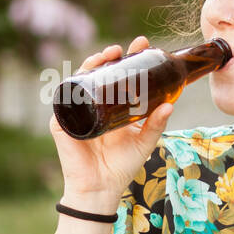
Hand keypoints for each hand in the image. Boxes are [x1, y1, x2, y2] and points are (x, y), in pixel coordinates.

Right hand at [50, 36, 174, 208]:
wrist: (101, 189)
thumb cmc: (122, 166)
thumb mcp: (144, 141)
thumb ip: (156, 124)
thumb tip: (170, 105)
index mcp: (112, 106)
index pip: (119, 75)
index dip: (129, 59)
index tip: (142, 44)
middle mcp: (93, 105)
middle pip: (99, 72)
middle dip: (109, 56)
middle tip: (122, 50)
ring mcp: (76, 111)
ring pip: (80, 80)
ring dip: (90, 63)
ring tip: (105, 56)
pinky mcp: (62, 122)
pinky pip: (64, 99)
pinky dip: (71, 85)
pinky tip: (82, 74)